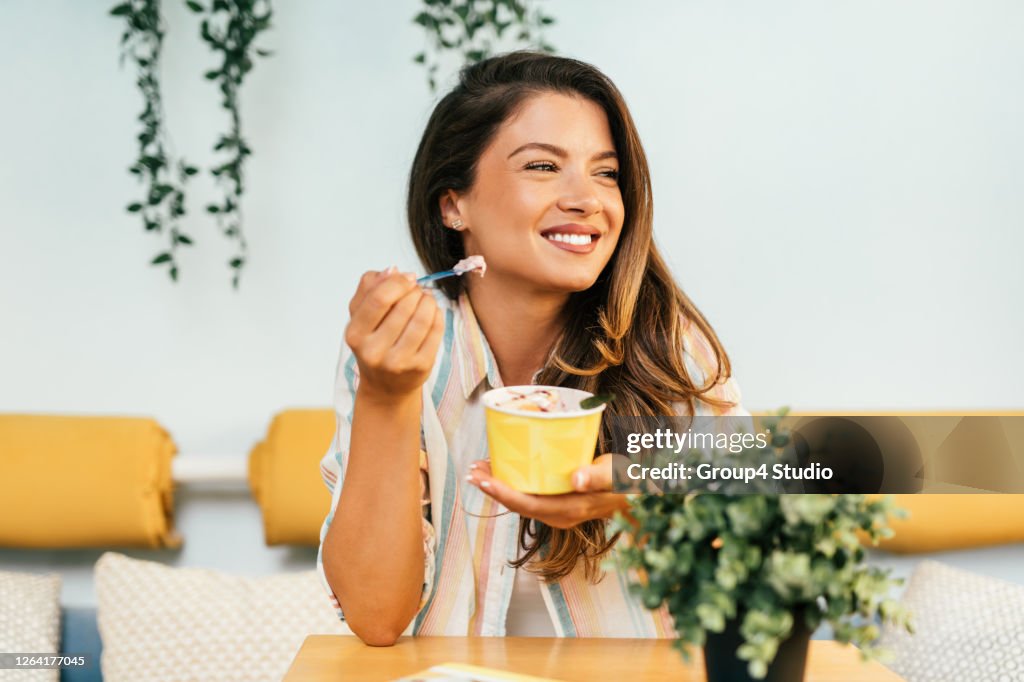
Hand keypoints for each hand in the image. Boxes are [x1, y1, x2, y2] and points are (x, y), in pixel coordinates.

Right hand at [345, 268, 443, 399]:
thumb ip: (370, 287)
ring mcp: (398, 362)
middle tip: (417, 291)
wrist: (385, 386)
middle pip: (404, 306)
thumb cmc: (373, 342)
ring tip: (425, 299)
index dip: (398, 282)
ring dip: (428, 301)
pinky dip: (438, 315)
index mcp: (355, 334)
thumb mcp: (361, 316)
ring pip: (423, 318)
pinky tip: (432, 313)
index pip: (379, 299)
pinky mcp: (420, 367)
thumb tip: (392, 270)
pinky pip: (436, 331)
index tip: (408, 278)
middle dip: (415, 291)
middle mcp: (374, 351)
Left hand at [465, 454, 629, 528]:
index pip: (526, 504)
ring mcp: (557, 510)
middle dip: (493, 487)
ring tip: (480, 467)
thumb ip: (596, 477)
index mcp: (568, 509)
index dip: (502, 493)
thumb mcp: (614, 475)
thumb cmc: (626, 481)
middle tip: (472, 469)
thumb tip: (575, 480)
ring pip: (521, 499)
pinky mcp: (558, 502)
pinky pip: (529, 494)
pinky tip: (504, 468)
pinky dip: (513, 482)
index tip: (482, 479)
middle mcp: (558, 514)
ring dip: (499, 485)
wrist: (637, 493)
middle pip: (517, 503)